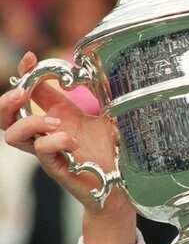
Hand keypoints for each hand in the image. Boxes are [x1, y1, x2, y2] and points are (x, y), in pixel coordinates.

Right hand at [0, 52, 136, 243]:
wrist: (121, 185)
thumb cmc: (113, 151)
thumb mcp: (109, 116)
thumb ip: (102, 95)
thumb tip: (100, 70)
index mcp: (58, 116)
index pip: (31, 92)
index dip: (25, 73)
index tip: (31, 58)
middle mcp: (48, 134)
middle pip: (6, 117)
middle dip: (6, 101)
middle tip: (23, 92)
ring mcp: (49, 153)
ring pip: (14, 136)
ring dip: (31, 123)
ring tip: (57, 123)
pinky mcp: (56, 169)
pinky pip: (42, 152)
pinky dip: (56, 142)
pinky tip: (75, 142)